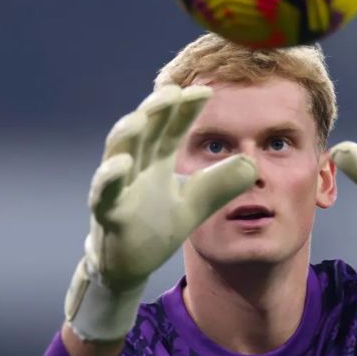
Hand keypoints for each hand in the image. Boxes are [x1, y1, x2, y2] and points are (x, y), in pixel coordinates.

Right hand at [65, 84, 257, 341]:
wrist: (130, 265)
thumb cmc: (156, 227)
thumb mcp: (197, 203)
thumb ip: (222, 183)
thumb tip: (253, 163)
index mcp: (157, 161)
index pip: (171, 128)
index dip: (185, 110)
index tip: (205, 91)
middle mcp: (135, 167)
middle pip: (144, 131)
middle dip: (156, 110)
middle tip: (172, 90)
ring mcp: (118, 188)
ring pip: (117, 152)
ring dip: (127, 133)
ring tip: (142, 117)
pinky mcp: (106, 213)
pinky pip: (103, 192)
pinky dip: (109, 177)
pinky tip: (121, 164)